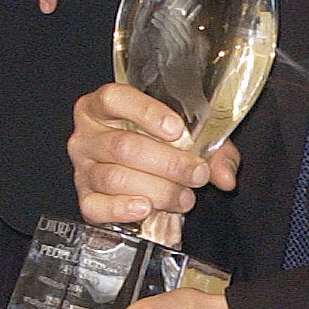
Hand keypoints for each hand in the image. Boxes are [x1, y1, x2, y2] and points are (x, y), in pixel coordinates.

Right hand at [69, 82, 237, 227]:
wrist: (144, 173)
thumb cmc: (162, 147)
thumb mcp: (190, 138)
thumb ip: (212, 150)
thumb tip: (225, 177)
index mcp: (105, 106)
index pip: (115, 99)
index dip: (146, 112)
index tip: (178, 130)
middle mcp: (88, 134)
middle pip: (123, 146)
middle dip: (168, 163)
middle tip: (197, 174)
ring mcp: (82, 167)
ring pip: (115, 178)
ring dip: (157, 191)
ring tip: (184, 197)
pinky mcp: (84, 198)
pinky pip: (95, 206)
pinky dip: (122, 209)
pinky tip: (145, 208)